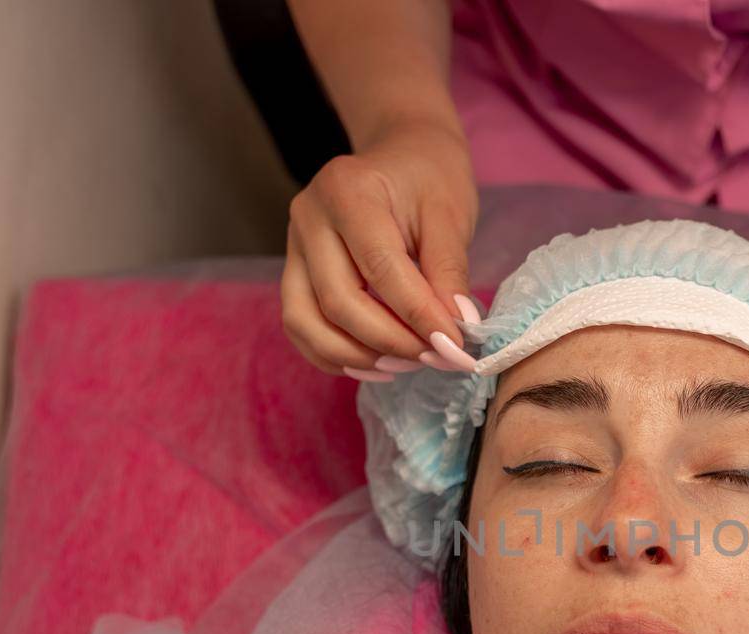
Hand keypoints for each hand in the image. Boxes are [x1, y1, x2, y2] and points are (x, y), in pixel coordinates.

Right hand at [281, 117, 481, 381]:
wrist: (402, 153)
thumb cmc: (430, 179)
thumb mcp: (450, 215)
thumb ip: (450, 273)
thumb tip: (454, 332)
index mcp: (348, 189)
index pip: (381, 268)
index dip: (418, 316)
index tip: (455, 348)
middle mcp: (309, 216)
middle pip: (338, 301)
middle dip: (391, 342)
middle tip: (437, 359)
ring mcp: (293, 245)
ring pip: (307, 321)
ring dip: (358, 356)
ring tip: (407, 366)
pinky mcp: (294, 271)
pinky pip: (300, 326)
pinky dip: (334, 355)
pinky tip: (377, 364)